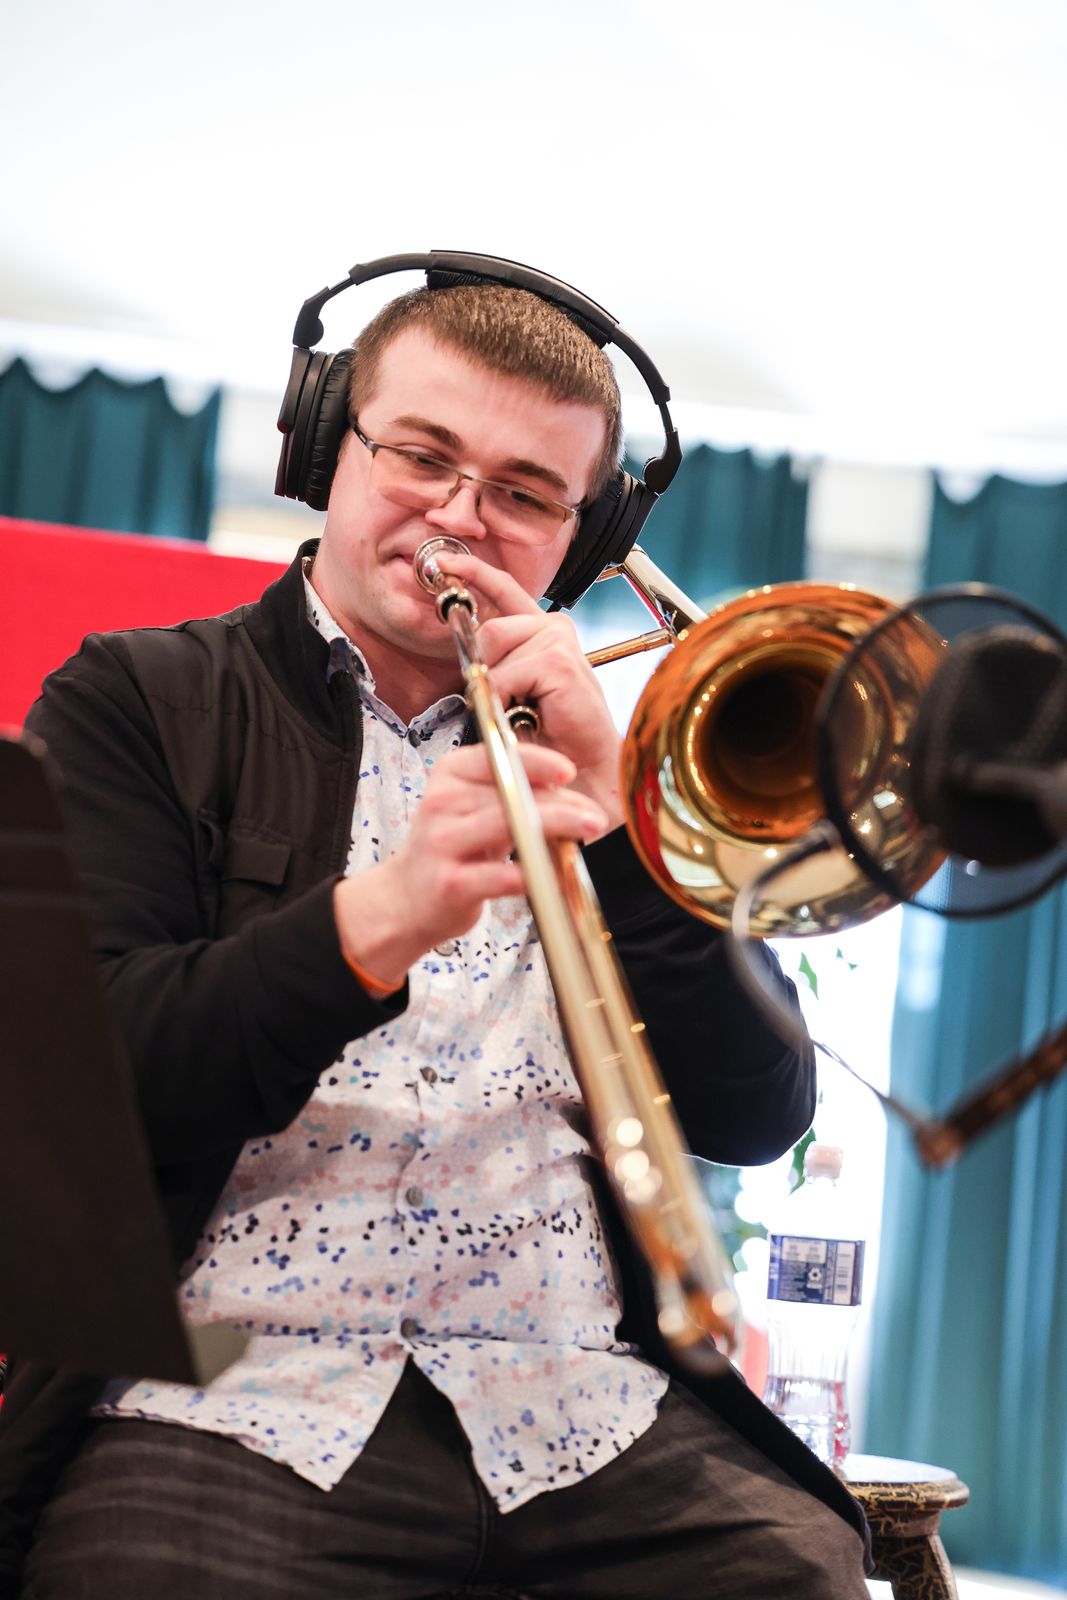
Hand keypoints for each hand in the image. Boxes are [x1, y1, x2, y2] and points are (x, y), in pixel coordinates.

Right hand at [334, 742, 608, 989]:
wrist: (403, 901)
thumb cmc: (449, 851)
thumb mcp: (471, 810)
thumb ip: (510, 794)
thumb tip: (567, 790)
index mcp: (449, 775)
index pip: (496, 756)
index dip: (536, 761)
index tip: (568, 771)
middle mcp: (442, 803)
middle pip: (510, 793)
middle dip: (561, 803)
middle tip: (594, 814)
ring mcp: (443, 842)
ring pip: (508, 825)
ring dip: (556, 829)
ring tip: (586, 833)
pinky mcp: (450, 882)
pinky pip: (502, 875)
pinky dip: (535, 875)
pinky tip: (557, 877)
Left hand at [441, 548, 624, 829]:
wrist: (579, 766)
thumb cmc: (549, 733)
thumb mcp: (512, 688)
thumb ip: (494, 661)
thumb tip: (464, 642)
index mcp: (540, 631)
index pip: (503, 588)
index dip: (472, 572)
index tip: (444, 561)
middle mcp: (552, 628)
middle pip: (489, 628)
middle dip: (484, 666)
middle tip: (504, 699)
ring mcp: (557, 640)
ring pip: (494, 645)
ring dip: (497, 686)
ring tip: (521, 708)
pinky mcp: (558, 661)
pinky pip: (505, 673)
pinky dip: (507, 699)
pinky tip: (529, 712)